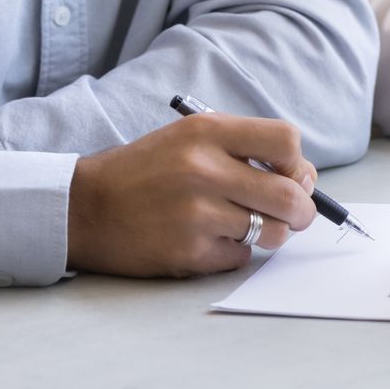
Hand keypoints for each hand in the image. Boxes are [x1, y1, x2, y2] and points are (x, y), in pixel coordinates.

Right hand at [66, 113, 317, 277]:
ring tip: (246, 225)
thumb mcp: (189, 138)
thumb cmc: (145, 171)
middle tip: (296, 215)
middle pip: (290, 195)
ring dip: (271, 233)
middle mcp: (204, 169)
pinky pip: (241, 257)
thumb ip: (243, 149)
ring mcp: (197, 213)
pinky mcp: (189, 251)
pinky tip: (210, 239)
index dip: (297, 163)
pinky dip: (235, 252)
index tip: (290, 174)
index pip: (286, 141)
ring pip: (273, 231)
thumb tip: (304, 178)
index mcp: (207, 131)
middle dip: (302, 210)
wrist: (86, 207)